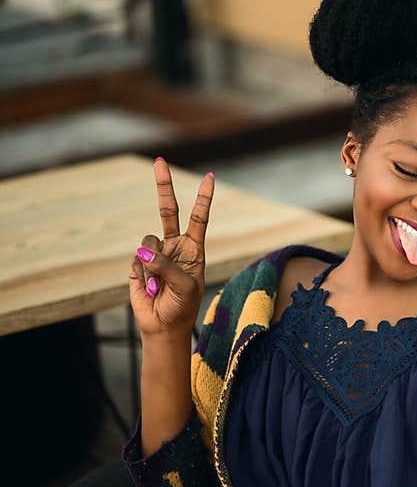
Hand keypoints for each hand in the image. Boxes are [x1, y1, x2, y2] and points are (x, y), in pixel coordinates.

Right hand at [128, 158, 214, 337]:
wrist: (164, 325)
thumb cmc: (183, 307)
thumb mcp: (186, 287)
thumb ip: (168, 266)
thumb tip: (144, 250)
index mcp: (194, 248)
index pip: (200, 217)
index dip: (204, 197)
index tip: (210, 176)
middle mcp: (175, 245)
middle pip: (168, 210)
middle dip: (163, 185)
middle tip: (159, 160)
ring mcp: (155, 252)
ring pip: (148, 241)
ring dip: (153, 264)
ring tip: (160, 285)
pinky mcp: (138, 263)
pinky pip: (137, 259)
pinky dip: (143, 275)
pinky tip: (149, 288)